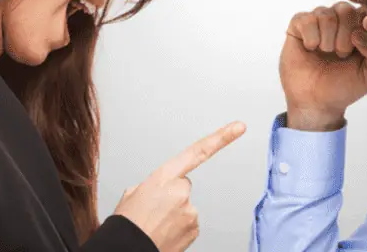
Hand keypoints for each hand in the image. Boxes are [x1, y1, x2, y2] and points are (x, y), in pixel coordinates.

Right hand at [113, 121, 245, 251]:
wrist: (128, 249)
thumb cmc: (128, 224)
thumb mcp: (132, 195)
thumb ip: (151, 184)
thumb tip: (157, 189)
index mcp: (163, 177)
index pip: (197, 152)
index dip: (221, 138)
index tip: (239, 127)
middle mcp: (180, 191)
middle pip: (183, 185)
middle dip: (172, 195)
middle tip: (155, 209)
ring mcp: (190, 210)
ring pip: (185, 206)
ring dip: (174, 214)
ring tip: (156, 223)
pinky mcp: (194, 227)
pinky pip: (188, 223)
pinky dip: (178, 227)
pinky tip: (164, 232)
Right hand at [280, 2, 366, 130]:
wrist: (317, 102)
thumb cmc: (346, 85)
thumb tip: (359, 33)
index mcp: (360, 26)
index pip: (366, 10)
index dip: (362, 28)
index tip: (358, 48)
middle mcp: (339, 19)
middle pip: (345, 9)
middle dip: (344, 36)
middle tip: (341, 54)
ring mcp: (319, 20)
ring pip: (325, 14)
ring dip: (327, 39)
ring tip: (326, 53)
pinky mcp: (299, 25)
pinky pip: (306, 19)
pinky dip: (311, 37)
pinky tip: (311, 48)